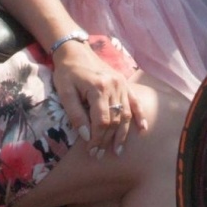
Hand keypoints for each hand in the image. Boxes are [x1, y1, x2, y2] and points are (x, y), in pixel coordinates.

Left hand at [50, 38, 143, 159]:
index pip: (102, 121)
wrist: (75, 51)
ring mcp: (122, 84)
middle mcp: (114, 86)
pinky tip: (142, 129)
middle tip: (99, 155)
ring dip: (122, 134)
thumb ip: (75, 114)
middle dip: (107, 140)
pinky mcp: (124, 83)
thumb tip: (86, 136)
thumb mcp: (65, 93)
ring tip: (117, 150)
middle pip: (115, 120)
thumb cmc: (67, 72)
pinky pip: (135, 102)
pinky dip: (139, 116)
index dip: (97, 139)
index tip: (91, 151)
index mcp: (98, 88)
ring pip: (125, 114)